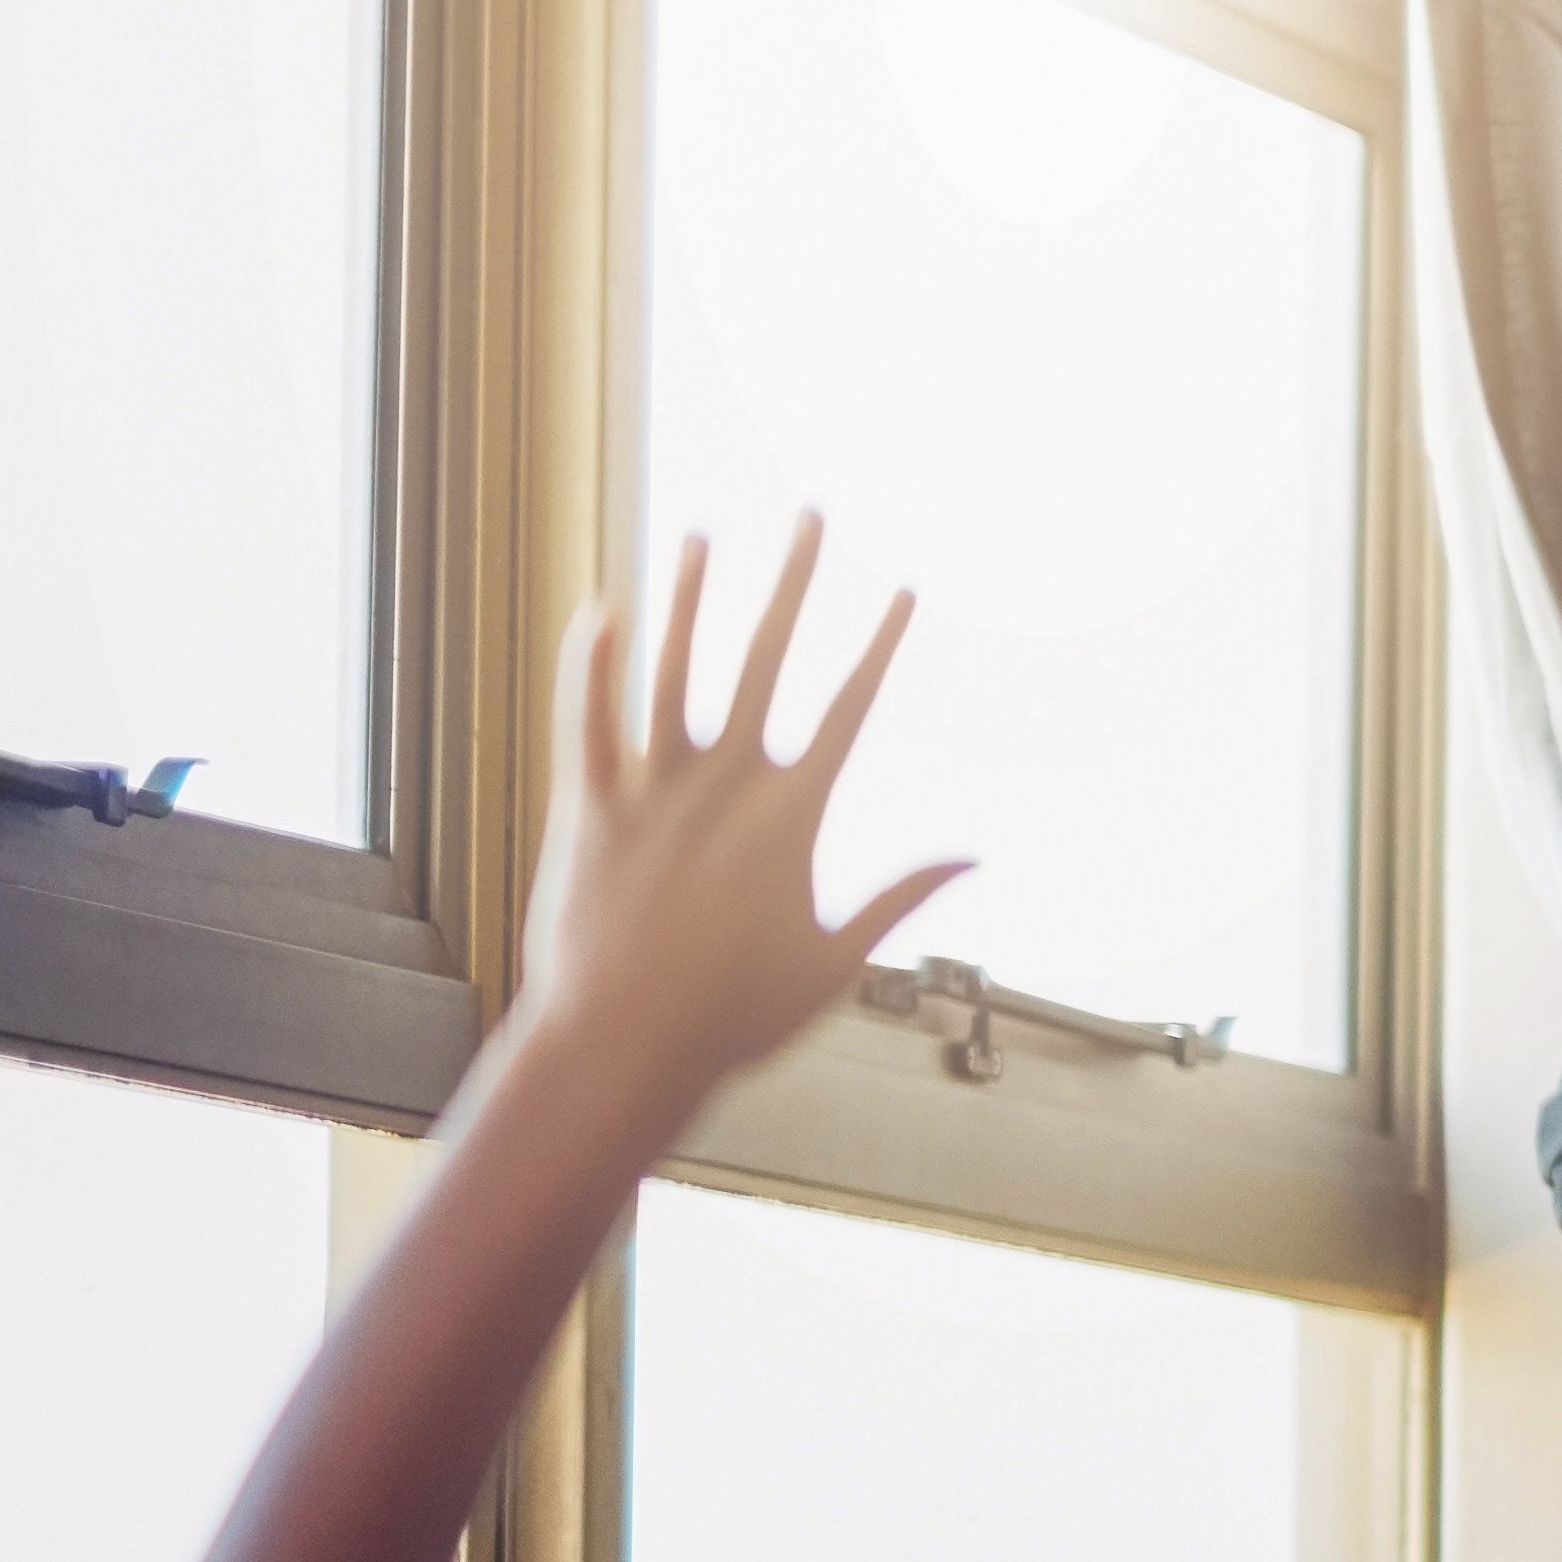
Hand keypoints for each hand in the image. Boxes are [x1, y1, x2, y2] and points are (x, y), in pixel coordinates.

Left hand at [516, 520, 946, 1111]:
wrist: (624, 1045)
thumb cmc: (736, 1016)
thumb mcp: (838, 960)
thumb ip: (902, 896)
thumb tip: (972, 856)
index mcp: (795, 815)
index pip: (850, 703)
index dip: (880, 637)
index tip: (904, 584)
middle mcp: (726, 784)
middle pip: (766, 658)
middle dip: (793, 581)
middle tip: (811, 517)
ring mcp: (653, 789)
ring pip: (674, 670)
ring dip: (692, 598)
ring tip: (704, 537)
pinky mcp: (590, 807)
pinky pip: (589, 720)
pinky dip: (592, 663)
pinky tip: (602, 608)